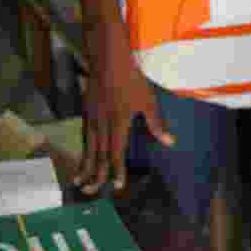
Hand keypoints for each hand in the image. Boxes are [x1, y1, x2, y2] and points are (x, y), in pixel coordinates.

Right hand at [75, 23, 174, 193]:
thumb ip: (157, 123)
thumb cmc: (131, 78)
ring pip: (88, 147)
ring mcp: (92, 118)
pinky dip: (83, 150)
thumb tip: (170, 142)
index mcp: (119, 123)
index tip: (117, 186)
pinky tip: (83, 157)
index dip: (117, 171)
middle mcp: (102, 124)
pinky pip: (84, 136)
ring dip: (84, 166)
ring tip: (80, 182)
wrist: (107, 57)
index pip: (116, 153)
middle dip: (95, 175)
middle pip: (98, 155)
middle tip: (90, 193)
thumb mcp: (148, 100)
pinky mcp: (86, 111)